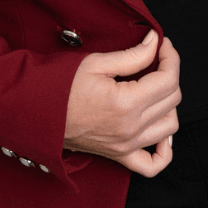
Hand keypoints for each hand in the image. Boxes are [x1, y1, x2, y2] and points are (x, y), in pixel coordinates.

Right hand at [63, 30, 180, 177]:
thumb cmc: (60, 85)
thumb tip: (155, 42)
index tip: (162, 45)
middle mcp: (130, 128)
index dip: (170, 57)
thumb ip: (133, 55)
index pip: (168, 80)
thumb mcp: (97, 63)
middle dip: (170, 73)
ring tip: (155, 87)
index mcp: (126, 103)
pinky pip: (152, 165)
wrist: (35, 111)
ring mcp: (126, 145)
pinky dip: (164, 151)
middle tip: (156, 58)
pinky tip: (161, 133)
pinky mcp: (118, 155)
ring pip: (169, 126)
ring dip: (169, 104)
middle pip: (172, 99)